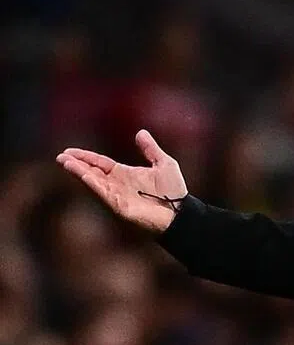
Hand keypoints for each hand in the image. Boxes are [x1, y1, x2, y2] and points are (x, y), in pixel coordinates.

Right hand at [55, 129, 188, 233]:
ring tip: (65, 162)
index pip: (100, 163)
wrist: (180, 212)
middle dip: (76, 164)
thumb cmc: (174, 190)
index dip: (86, 157)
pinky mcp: (119, 205)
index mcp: (125, 173)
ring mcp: (116, 195)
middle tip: (61, 156)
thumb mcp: (163, 163)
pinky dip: (93, 184)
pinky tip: (83, 175)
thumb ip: (150, 149)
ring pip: (93, 181)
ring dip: (79, 172)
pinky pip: (104, 193)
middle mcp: (117, 184)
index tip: (69, 151)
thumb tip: (140, 132)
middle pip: (92, 171)